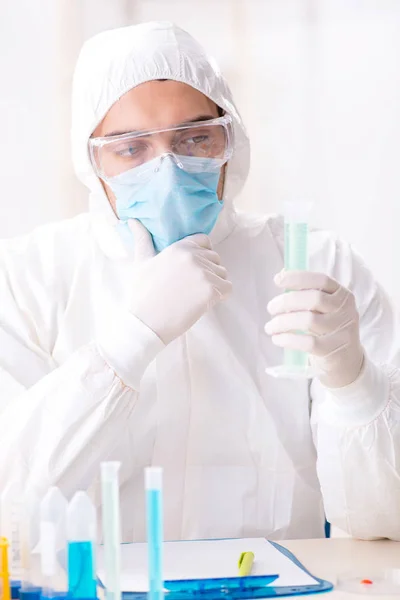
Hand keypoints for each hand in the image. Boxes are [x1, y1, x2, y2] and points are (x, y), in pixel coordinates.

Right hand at [127, 220, 231, 344]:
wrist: (145, 323)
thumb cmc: (142, 294)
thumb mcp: (141, 263)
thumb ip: (142, 240)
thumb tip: (132, 220)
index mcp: (179, 247)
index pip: (204, 242)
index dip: (201, 256)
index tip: (191, 270)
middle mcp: (193, 256)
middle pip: (216, 259)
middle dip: (208, 272)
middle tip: (189, 288)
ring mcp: (203, 273)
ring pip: (223, 274)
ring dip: (213, 285)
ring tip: (193, 296)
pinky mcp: (211, 290)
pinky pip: (228, 289)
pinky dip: (219, 297)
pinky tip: (202, 303)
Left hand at [265, 270, 363, 387]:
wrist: (346, 361)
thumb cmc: (328, 328)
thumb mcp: (326, 309)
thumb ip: (307, 294)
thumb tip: (281, 276)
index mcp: (343, 296)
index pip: (322, 280)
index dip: (298, 277)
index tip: (278, 279)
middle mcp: (345, 311)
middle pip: (313, 299)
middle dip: (286, 301)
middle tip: (271, 308)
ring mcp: (341, 331)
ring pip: (307, 321)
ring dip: (282, 322)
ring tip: (270, 326)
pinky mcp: (332, 350)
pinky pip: (306, 342)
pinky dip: (287, 339)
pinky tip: (277, 338)